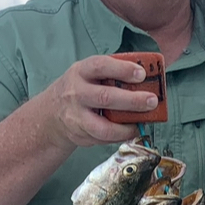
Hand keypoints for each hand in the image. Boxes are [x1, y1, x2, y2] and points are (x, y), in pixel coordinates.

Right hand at [40, 55, 161, 147]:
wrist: (52, 112)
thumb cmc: (80, 88)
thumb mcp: (88, 74)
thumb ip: (111, 73)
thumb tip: (146, 78)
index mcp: (81, 72)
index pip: (101, 66)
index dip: (122, 69)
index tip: (142, 74)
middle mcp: (76, 93)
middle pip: (105, 97)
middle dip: (132, 100)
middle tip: (152, 101)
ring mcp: (76, 116)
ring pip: (103, 126)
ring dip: (126, 126)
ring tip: (142, 123)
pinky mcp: (80, 134)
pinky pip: (103, 138)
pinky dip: (120, 136)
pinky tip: (130, 130)